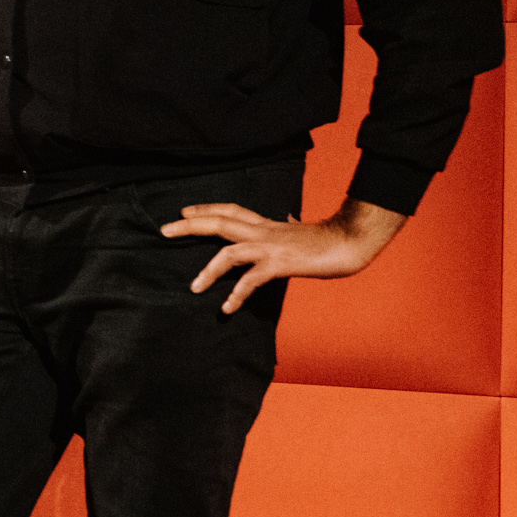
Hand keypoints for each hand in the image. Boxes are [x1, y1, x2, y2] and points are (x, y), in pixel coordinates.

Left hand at [161, 197, 406, 313]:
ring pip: (229, 252)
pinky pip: (252, 280)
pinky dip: (237, 294)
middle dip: (190, 225)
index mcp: (268, 224)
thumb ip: (287, 228)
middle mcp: (265, 231)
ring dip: (208, 270)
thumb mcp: (301, 232)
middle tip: (163, 230)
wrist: (352, 241)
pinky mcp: (281, 264)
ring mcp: (272, 246)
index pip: (232, 210)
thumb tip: (288, 219)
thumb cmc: (329, 239)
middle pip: (220, 222)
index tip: (185, 211)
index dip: (207, 209)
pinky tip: (227, 308)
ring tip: (193, 287)